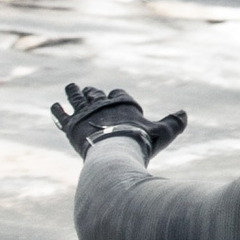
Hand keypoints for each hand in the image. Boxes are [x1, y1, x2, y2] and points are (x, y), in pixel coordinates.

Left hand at [51, 83, 187, 159]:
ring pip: (77, 98)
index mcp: (122, 103)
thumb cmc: (140, 144)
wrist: (115, 153)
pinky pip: (60, 115)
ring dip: (74, 92)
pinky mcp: (71, 126)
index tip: (115, 97)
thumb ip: (174, 123)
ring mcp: (85, 114)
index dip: (117, 95)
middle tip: (90, 91)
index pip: (118, 94)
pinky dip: (57, 110)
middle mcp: (102, 104)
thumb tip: (184, 113)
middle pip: (96, 93)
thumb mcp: (163, 133)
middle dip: (94, 92)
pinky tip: (55, 106)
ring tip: (71, 87)